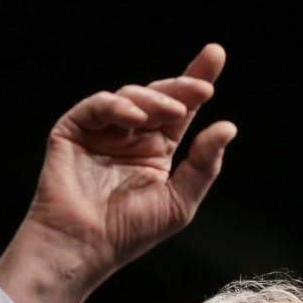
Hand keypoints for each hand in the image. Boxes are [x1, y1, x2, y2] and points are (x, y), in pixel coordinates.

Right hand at [0, 44, 236, 302]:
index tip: (215, 56)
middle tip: (203, 86)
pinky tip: (136, 118)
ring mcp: (102, 132)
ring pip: (131, 96)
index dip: (196, 82)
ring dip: (155, 100)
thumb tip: (228, 127)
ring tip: (173, 113)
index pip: (181, 110)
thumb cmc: (128, 234)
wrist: (84, 247)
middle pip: (159, 96)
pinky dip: (118, 107)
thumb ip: (203, 166)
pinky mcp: (74, 131)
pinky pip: (98, 106)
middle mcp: (131, 137)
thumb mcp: (178, 203)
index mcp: (156, 152)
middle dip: (182, 85)